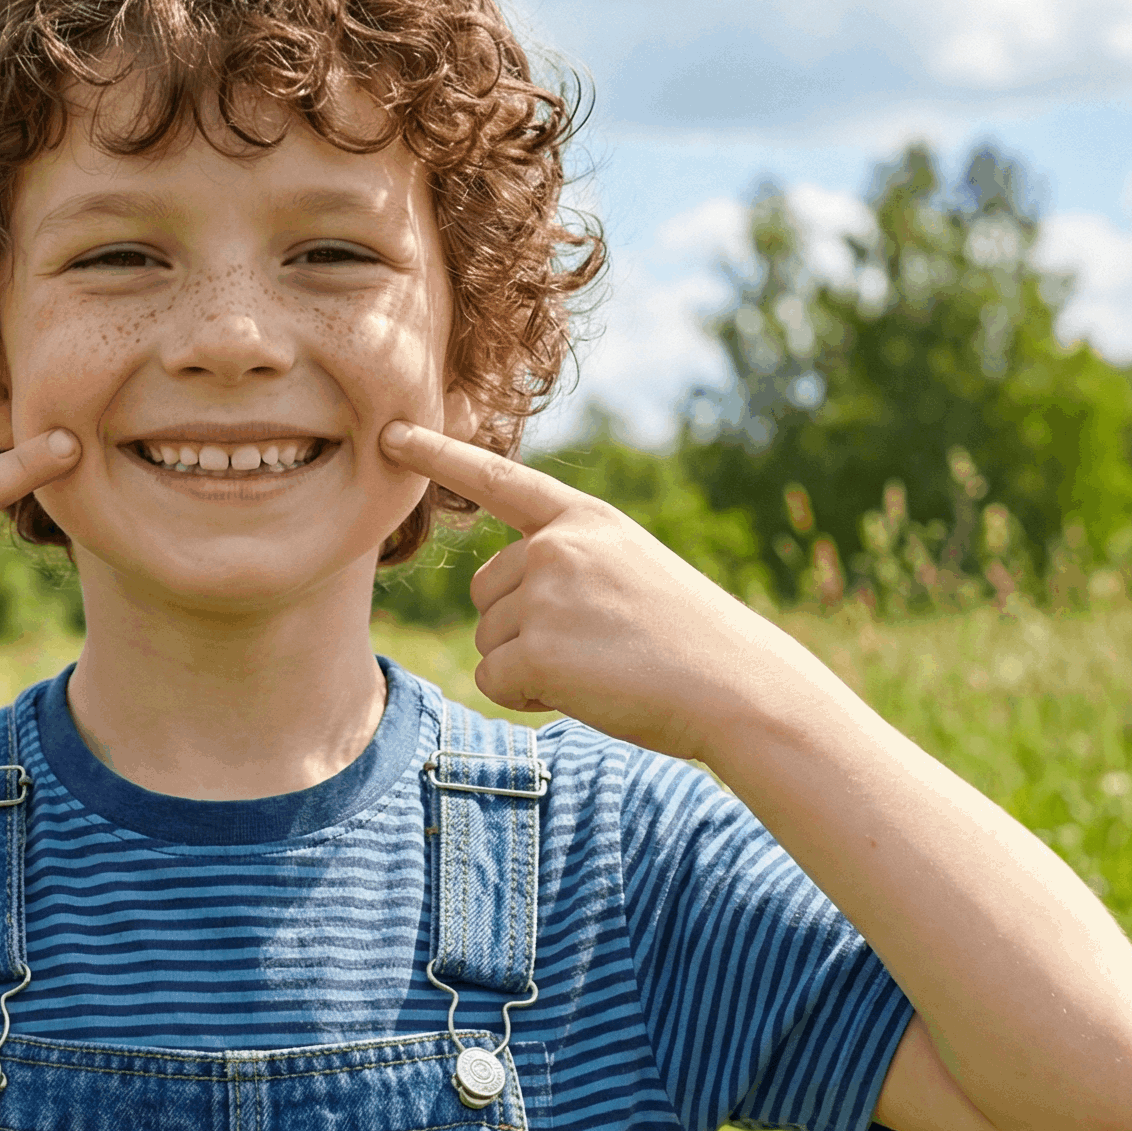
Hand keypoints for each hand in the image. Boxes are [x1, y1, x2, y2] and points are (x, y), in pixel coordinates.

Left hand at [380, 421, 795, 762]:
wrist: (739, 686)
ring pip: (489, 640)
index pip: (499, 481)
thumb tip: (498, 598)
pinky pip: (494, 681)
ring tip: (601, 667)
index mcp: (585, 519)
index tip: (391, 432)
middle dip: (521, 629)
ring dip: (529, 666)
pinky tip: (585, 692)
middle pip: (485, 592)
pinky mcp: (539, 649)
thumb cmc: (689, 641)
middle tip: (595, 646)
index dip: (439, 456)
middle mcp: (557, 545)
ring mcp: (547, 594)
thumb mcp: (630, 572)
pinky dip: (527, 698)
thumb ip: (567, 566)